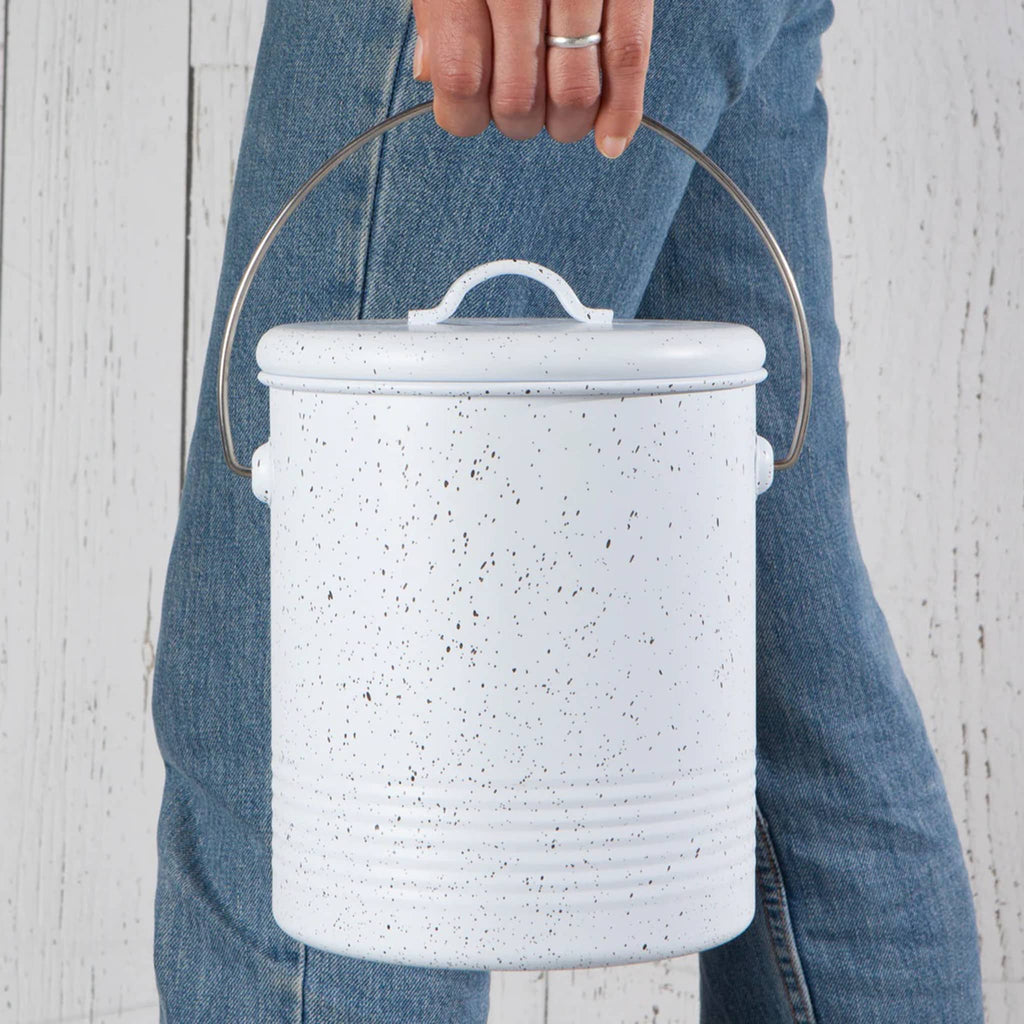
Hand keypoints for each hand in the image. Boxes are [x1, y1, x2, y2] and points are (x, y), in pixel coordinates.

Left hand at [411, 0, 653, 157]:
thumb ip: (435, 12)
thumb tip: (432, 76)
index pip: (460, 81)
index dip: (464, 117)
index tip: (472, 116)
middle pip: (518, 98)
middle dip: (518, 124)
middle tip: (520, 115)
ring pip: (573, 91)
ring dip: (566, 124)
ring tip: (562, 121)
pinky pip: (629, 56)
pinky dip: (622, 111)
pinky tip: (610, 142)